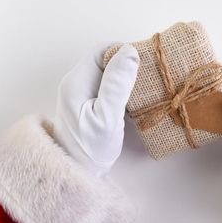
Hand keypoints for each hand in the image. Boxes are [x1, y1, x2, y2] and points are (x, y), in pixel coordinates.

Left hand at [53, 44, 139, 176]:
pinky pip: (104, 84)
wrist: (75, 172)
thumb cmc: (91, 149)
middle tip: (146, 80)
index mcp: (77, 81)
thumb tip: (129, 52)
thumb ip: (117, 84)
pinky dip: (119, 87)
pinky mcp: (85, 102)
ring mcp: (78, 92)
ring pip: (105, 71)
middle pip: (103, 59)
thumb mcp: (107, 117)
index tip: (144, 68)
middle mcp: (74, 81)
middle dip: (125, 65)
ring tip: (141, 90)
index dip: (124, 53)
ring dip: (124, 77)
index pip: (102, 50)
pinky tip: (129, 100)